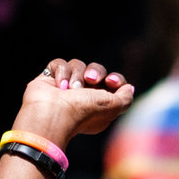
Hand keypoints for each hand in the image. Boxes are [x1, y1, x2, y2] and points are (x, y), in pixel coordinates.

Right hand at [10, 59, 134, 149]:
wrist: (52, 114)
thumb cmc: (82, 112)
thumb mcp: (113, 107)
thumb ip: (126, 98)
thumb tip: (129, 88)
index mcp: (98, 105)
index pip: (112, 83)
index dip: (115, 79)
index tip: (111, 81)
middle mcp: (82, 96)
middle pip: (96, 70)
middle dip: (95, 72)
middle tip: (90, 80)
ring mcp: (65, 87)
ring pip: (77, 65)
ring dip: (76, 75)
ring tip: (70, 89)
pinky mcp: (49, 80)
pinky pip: (59, 64)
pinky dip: (61, 72)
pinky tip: (58, 86)